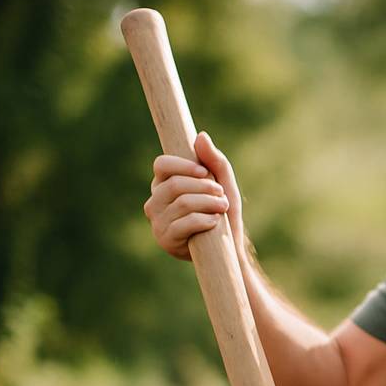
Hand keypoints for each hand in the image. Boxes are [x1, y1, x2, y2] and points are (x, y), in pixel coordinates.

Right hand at [143, 131, 242, 259]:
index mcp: (164, 184)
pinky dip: (204, 221)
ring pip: (181, 203)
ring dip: (209, 204)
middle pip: (174, 184)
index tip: (204, 172)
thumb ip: (215, 161)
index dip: (183, 165)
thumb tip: (201, 136)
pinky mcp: (165, 240)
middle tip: (221, 195)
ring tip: (222, 208)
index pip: (161, 165)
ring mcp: (157, 222)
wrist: (229, 248)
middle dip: (204, 188)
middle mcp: (155, 201)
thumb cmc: (224, 213)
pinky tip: (214, 223)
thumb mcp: (224, 184)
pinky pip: (183, 224)